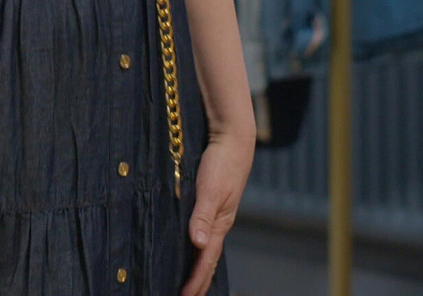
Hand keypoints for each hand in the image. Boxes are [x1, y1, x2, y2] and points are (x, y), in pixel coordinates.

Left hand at [183, 131, 253, 295]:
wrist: (233, 140)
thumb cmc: (222, 164)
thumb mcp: (210, 190)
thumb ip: (202, 216)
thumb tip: (198, 244)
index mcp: (219, 224)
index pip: (206, 260)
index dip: (196, 280)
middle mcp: (218, 223)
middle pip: (208, 259)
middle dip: (199, 280)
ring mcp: (216, 214)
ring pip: (207, 247)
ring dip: (198, 267)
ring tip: (190, 282)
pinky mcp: (210, 203)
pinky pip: (203, 232)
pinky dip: (197, 248)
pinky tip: (191, 248)